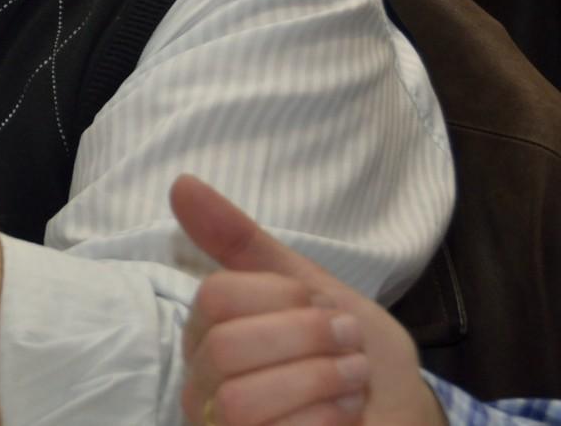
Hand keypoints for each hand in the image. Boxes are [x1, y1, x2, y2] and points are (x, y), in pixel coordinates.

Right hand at [171, 175, 447, 425]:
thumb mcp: (309, 286)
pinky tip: (345, 416)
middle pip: (223, 346)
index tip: (323, 305)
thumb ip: (241, 241)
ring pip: (240, 399)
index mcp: (209, 332)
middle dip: (305, 338)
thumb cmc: (356, 354)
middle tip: (347, 343)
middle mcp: (202, 384)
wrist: (404, 415)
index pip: (214, 296)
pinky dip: (324, 419)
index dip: (280, 296)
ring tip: (352, 382)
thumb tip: (181, 182)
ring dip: (316, 381)